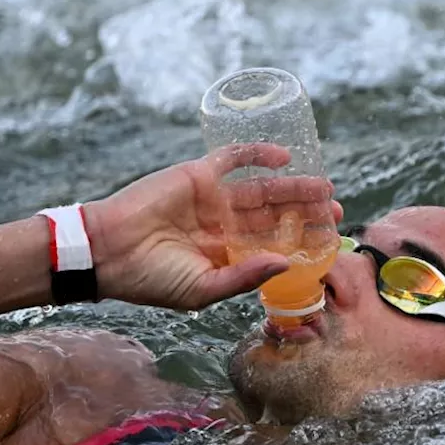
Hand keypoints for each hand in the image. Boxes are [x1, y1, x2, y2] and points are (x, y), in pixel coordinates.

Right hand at [84, 145, 339, 310]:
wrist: (110, 251)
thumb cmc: (152, 279)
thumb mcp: (204, 289)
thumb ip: (245, 277)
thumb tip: (285, 265)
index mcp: (226, 256)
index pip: (273, 246)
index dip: (301, 243)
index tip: (328, 241)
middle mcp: (224, 226)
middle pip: (274, 216)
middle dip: (305, 213)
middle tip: (335, 210)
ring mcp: (212, 199)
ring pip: (262, 189)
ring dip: (293, 187)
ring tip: (323, 188)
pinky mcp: (198, 175)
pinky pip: (233, 158)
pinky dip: (258, 154)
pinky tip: (284, 158)